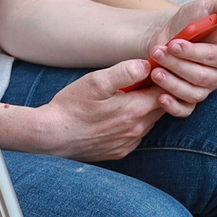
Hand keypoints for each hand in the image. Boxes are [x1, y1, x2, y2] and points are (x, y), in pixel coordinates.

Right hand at [26, 57, 169, 160]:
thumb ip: (125, 72)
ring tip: (130, 95)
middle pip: (161, 107)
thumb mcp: (96, 81)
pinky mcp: (120, 151)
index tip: (156, 67)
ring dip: (145, 108)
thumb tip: (147, 65)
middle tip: (145, 78)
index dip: (163, 77)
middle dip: (157, 92)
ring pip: (150, 121)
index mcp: (135, 110)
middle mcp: (137, 129)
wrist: (51, 136)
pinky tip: (119, 115)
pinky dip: (134, 123)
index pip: (165, 91)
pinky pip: (136, 134)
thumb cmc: (71, 106)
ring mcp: (129, 142)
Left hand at [143, 0, 216, 115]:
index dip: (193, 52)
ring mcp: (204, 90)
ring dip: (171, 83)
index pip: (214, 58)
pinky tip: (160, 96)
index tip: (173, 44)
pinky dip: (173, 106)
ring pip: (192, 94)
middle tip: (158, 52)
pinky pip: (185, 110)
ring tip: (155, 70)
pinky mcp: (189, 100)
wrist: (170, 33)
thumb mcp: (208, 5)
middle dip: (176, 65)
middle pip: (200, 77)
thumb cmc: (191, 20)